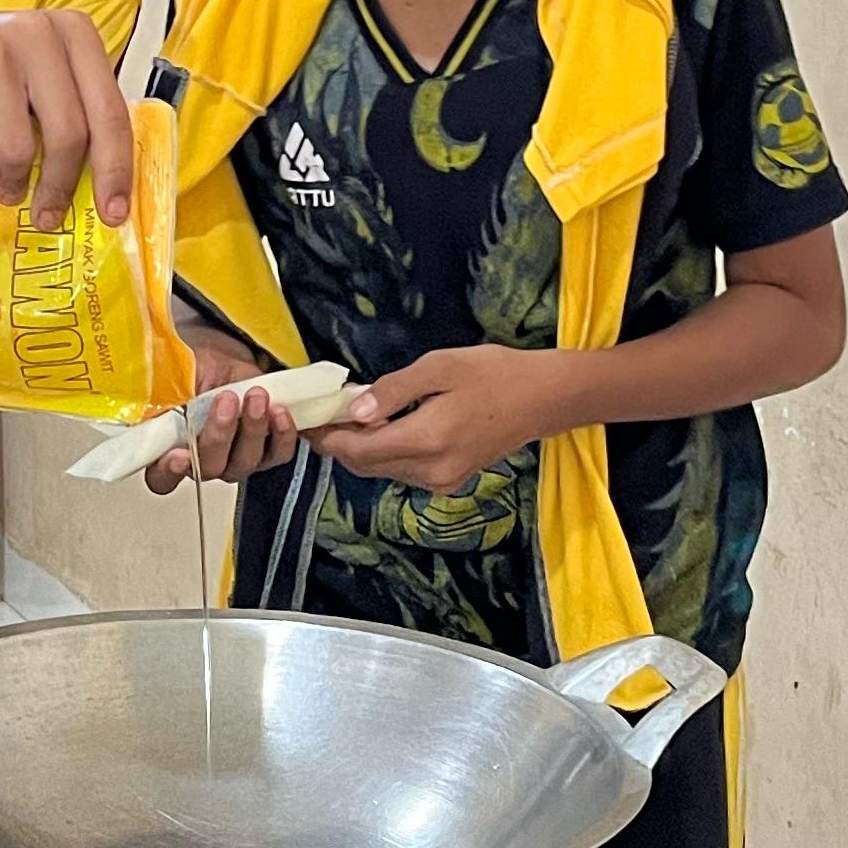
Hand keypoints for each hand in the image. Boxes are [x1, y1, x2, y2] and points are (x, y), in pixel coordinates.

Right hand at [0, 4, 134, 227]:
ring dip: (12, 180)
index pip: (109, 110)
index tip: (113, 213)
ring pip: (20, 150)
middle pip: (69, 134)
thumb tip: (103, 189)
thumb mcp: (43, 72)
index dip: (115, 169)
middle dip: (60, 186)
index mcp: (73, 31)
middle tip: (48, 215)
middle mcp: (36, 33)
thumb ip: (76, 111)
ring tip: (4, 178)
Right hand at [144, 385, 305, 497]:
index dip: (167, 471)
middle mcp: (201, 462)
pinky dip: (282, 435)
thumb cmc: (198, 372)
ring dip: (252, 429)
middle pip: (208, 467)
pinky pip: (277, 454)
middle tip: (226, 400)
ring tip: (256, 397)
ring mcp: (234, 461)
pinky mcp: (264, 453)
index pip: (161, 476)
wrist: (226, 367)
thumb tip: (164, 392)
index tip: (178, 455)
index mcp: (168, 448)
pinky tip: (280, 412)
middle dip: (219, 434)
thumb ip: (168, 390)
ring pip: (244, 461)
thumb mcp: (178, 374)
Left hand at [312, 346, 573, 500]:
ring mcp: (441, 481)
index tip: (305, 418)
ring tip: (344, 415)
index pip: (359, 450)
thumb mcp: (439, 366)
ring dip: (359, 447)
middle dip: (337, 442)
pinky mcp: (449, 480)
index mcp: (427, 440)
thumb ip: (392, 390)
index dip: (327, 437)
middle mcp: (431, 471)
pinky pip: (402, 469)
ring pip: (382, 470)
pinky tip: (379, 425)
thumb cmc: (493, 373)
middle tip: (317, 414)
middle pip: (365, 465)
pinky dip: (383, 451)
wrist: (542, 399)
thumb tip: (353, 411)